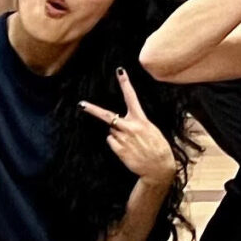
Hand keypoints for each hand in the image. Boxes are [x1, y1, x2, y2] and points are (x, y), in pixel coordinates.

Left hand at [79, 69, 179, 186]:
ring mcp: (123, 139)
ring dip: (117, 134)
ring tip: (131, 143)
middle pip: (107, 116)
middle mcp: (130, 127)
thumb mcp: (152, 131)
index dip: (125, 83)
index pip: (131, 97)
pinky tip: (127, 150)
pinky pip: (111, 142)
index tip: (119, 71)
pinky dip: (116, 144)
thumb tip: (120, 124)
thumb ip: (137, 124)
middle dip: (93, 110)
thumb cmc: (159, 149)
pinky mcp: (119, 150)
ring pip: (111, 131)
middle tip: (81, 104)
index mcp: (141, 120)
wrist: (158, 169)